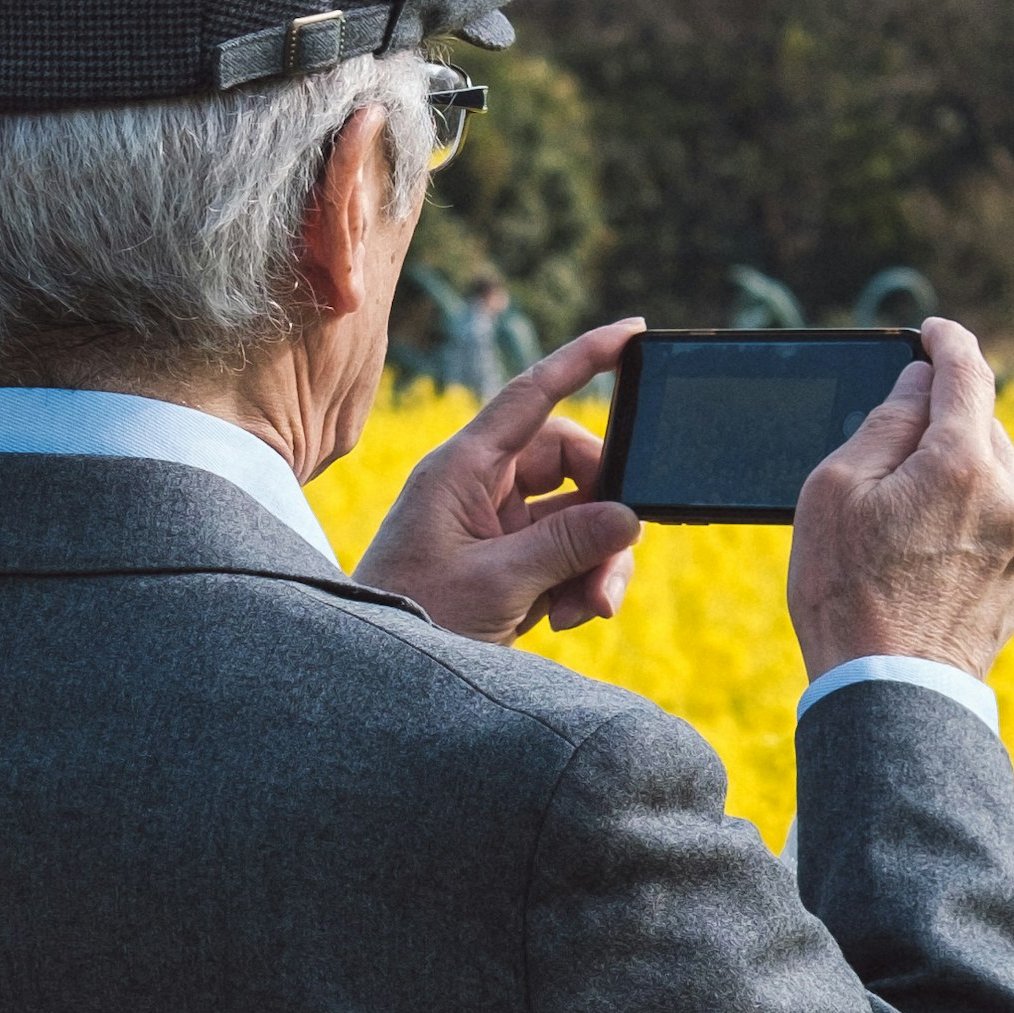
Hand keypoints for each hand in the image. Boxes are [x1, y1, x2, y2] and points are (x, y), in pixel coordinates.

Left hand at [358, 318, 645, 646]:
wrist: (380, 679)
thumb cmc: (414, 617)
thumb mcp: (496, 584)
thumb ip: (567, 546)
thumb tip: (628, 516)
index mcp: (464, 468)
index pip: (532, 395)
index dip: (583, 359)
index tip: (633, 332)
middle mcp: (482, 487)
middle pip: (573, 464)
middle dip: (606, 511)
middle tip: (616, 555)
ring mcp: (497, 526)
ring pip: (579, 517)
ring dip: (597, 562)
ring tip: (592, 608)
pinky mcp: (509, 565)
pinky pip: (568, 556)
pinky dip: (581, 585)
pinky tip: (570, 619)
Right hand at [787, 320, 1013, 683]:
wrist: (891, 694)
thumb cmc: (847, 593)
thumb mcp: (836, 491)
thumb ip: (884, 424)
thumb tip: (920, 386)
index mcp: (961, 464)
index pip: (967, 372)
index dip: (947, 342)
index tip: (933, 333)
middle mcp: (1009, 495)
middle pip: (981, 425)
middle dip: (943, 420)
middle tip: (894, 442)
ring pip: (994, 474)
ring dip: (958, 471)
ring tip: (905, 510)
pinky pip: (1002, 521)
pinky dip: (972, 516)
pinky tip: (929, 550)